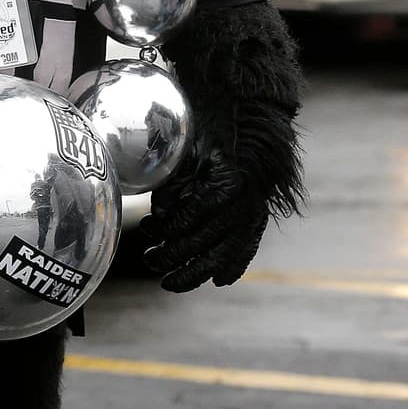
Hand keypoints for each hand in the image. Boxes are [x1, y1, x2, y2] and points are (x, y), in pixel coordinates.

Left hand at [139, 143, 267, 292]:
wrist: (237, 126)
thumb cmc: (207, 135)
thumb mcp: (185, 152)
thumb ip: (171, 184)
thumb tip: (159, 213)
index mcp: (230, 183)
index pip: (195, 215)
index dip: (169, 227)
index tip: (148, 227)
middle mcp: (247, 203)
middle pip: (208, 242)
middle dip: (174, 256)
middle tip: (149, 259)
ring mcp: (255, 214)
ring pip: (226, 255)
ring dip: (196, 273)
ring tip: (170, 282)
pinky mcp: (258, 220)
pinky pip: (247, 250)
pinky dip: (234, 267)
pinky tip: (218, 281)